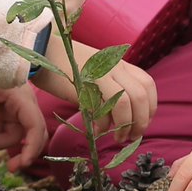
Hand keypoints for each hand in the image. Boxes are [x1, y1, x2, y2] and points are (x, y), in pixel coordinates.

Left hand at [0, 77, 47, 168]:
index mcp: (21, 98)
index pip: (35, 126)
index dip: (32, 147)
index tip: (22, 163)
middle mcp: (23, 104)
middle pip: (27, 134)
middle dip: (18, 151)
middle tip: (9, 168)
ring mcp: (15, 107)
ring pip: (13, 134)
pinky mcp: (5, 109)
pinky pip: (4, 129)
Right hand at [31, 33, 157, 143]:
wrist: (42, 52)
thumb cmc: (67, 67)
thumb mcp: (97, 73)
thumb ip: (113, 88)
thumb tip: (124, 118)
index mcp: (120, 63)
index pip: (148, 85)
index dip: (149, 108)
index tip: (141, 124)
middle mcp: (115, 65)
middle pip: (141, 95)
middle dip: (141, 121)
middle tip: (132, 136)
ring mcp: (101, 72)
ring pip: (128, 101)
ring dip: (125, 125)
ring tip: (117, 138)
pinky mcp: (87, 82)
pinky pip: (104, 106)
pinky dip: (104, 124)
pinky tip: (97, 131)